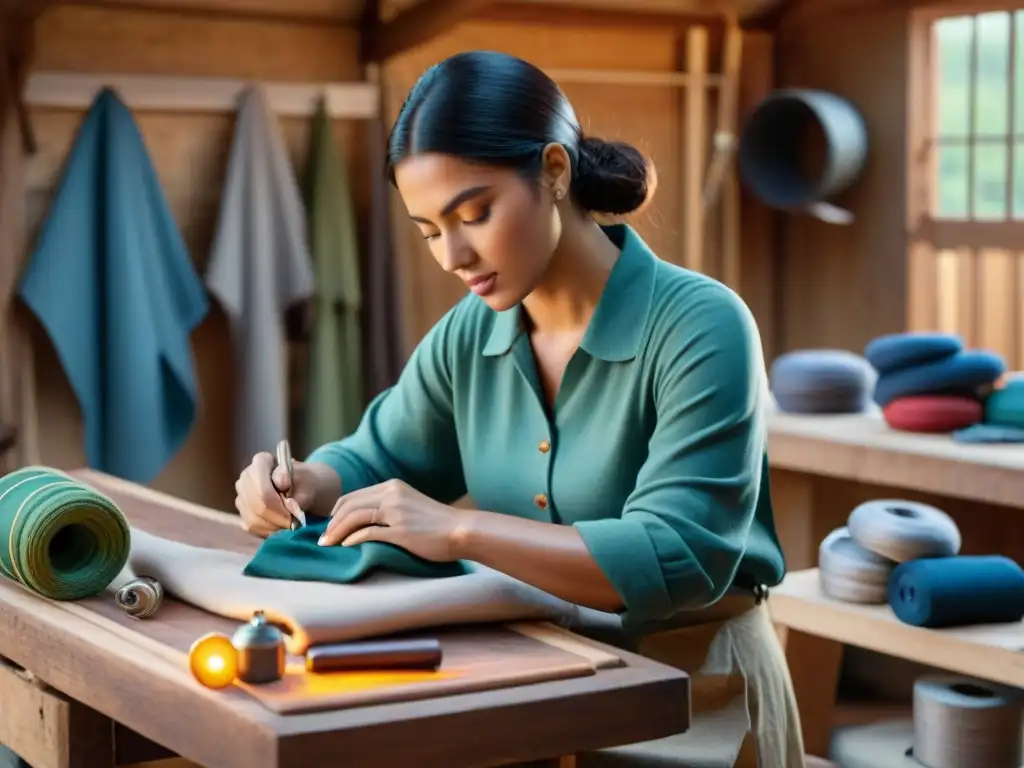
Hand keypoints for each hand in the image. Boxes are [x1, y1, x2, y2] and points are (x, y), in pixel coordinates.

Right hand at [234, 453, 340, 537]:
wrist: (302, 490)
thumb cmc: (304, 483)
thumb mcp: (307, 480)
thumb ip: (295, 482)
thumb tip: (281, 483)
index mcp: (261, 462)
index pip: (261, 485)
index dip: (277, 501)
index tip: (293, 507)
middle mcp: (246, 478)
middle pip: (257, 504)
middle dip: (278, 517)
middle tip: (295, 523)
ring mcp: (242, 496)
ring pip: (253, 518)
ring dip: (274, 526)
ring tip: (291, 526)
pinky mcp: (243, 513)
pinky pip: (252, 527)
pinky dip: (268, 531)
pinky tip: (281, 528)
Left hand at [319, 479, 466, 561]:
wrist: (461, 530)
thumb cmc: (436, 523)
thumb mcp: (409, 505)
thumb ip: (388, 507)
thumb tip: (363, 521)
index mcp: (392, 486)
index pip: (354, 496)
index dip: (337, 511)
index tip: (329, 526)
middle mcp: (392, 494)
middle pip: (349, 505)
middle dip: (331, 522)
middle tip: (322, 538)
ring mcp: (395, 512)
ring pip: (355, 517)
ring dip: (336, 531)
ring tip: (327, 544)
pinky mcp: (400, 530)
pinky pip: (368, 532)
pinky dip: (353, 539)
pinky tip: (345, 546)